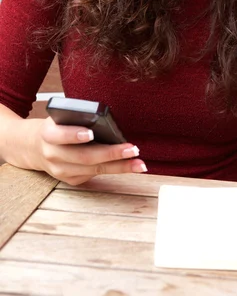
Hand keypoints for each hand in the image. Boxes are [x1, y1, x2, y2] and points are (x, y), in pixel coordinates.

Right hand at [32, 116, 146, 184]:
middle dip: (111, 153)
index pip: (60, 135)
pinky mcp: (70, 179)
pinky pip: (94, 175)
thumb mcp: (60, 117)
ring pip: (93, 169)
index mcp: (48, 134)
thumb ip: (77, 117)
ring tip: (139, 163)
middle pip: (84, 156)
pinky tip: (130, 166)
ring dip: (119, 166)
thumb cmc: (57, 126)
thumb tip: (104, 118)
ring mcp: (61, 170)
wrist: (36, 147)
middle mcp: (53, 155)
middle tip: (132, 149)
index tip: (91, 133)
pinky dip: (114, 170)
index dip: (75, 134)